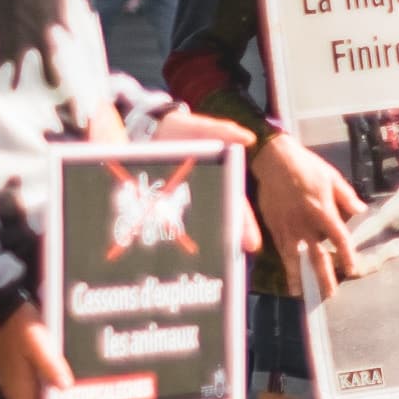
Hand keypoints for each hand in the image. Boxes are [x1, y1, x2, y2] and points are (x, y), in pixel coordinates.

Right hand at [0, 304, 97, 398]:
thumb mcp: (37, 341)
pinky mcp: (24, 373)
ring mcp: (21, 384)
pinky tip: (78, 385)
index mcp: (21, 391)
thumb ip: (50, 364)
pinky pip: (44, 392)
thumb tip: (66, 386)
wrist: (2, 308)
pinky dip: (62, 394)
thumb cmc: (19, 324)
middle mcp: (20, 393)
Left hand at [154, 112, 263, 253]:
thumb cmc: (179, 131)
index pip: (236, 207)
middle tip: (229, 266)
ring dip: (199, 250)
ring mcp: (181, 204)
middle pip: (217, 224)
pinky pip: (165, 228)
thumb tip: (248, 139)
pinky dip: (167, 243)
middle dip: (225, 246)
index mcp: (220, 179)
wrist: (147, 132)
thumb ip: (221, 131)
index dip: (244, 226)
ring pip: (193, 231)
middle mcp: (205, 196)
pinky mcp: (159, 208)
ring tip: (201, 270)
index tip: (251, 245)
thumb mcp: (198, 128)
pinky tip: (163, 258)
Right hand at [251, 136, 361, 298]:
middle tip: (330, 294)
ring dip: (300, 277)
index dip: (347, 255)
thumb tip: (361, 210)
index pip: (339, 238)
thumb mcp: (332, 177)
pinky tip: (289, 276)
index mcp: (322, 210)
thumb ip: (346, 197)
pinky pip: (282, 250)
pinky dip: (286, 265)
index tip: (352, 268)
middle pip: (316, 255)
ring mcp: (288, 227)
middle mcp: (305, 223)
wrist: (275, 161)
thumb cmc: (306, 167)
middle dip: (324, 276)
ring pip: (295, 258)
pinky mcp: (274, 227)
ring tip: (303, 295)